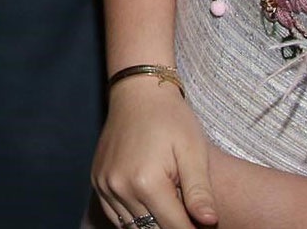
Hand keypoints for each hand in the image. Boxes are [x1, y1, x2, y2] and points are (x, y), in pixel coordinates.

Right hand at [92, 78, 218, 228]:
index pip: (176, 227)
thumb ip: (199, 191)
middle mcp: (119, 187)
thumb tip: (209, 223)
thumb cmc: (171, 118)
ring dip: (155, 224)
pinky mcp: (97, 180)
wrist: (137, 91)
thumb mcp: (193, 152)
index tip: (206, 224)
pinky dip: (135, 219)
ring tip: (173, 208)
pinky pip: (116, 215)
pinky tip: (151, 207)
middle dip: (175, 226)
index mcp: (146, 182)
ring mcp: (104, 184)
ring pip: (133, 227)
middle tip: (190, 216)